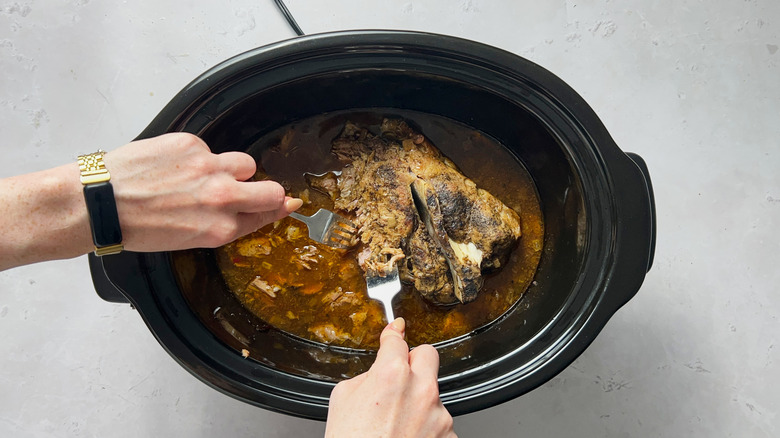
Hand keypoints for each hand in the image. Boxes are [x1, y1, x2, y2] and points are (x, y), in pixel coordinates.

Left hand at [104, 133, 300, 250]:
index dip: (276, 209)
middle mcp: (220, 199)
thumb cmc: (137, 227)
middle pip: (271, 190)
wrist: (100, 202)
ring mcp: (208, 168)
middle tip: (248, 192)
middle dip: (267, 192)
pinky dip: (198, 157)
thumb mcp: (189, 239)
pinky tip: (175, 167)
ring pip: (245, 164)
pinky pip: (210, 149)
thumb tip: (259, 211)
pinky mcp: (191, 144)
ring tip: (203, 177)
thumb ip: (227, 224)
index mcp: (220, 229)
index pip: (267, 214)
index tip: (284, 204)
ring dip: (232, 170)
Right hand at [324, 318, 456, 437]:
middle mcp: (422, 390)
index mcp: (393, 374)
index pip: (397, 341)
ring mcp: (439, 414)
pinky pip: (439, 422)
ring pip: (432, 393)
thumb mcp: (342, 400)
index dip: (393, 335)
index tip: (396, 330)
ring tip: (395, 425)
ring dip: (419, 401)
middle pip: (428, 355)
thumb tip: (375, 374)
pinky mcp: (448, 436)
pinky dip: (426, 428)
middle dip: (415, 361)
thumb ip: (365, 377)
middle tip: (401, 375)